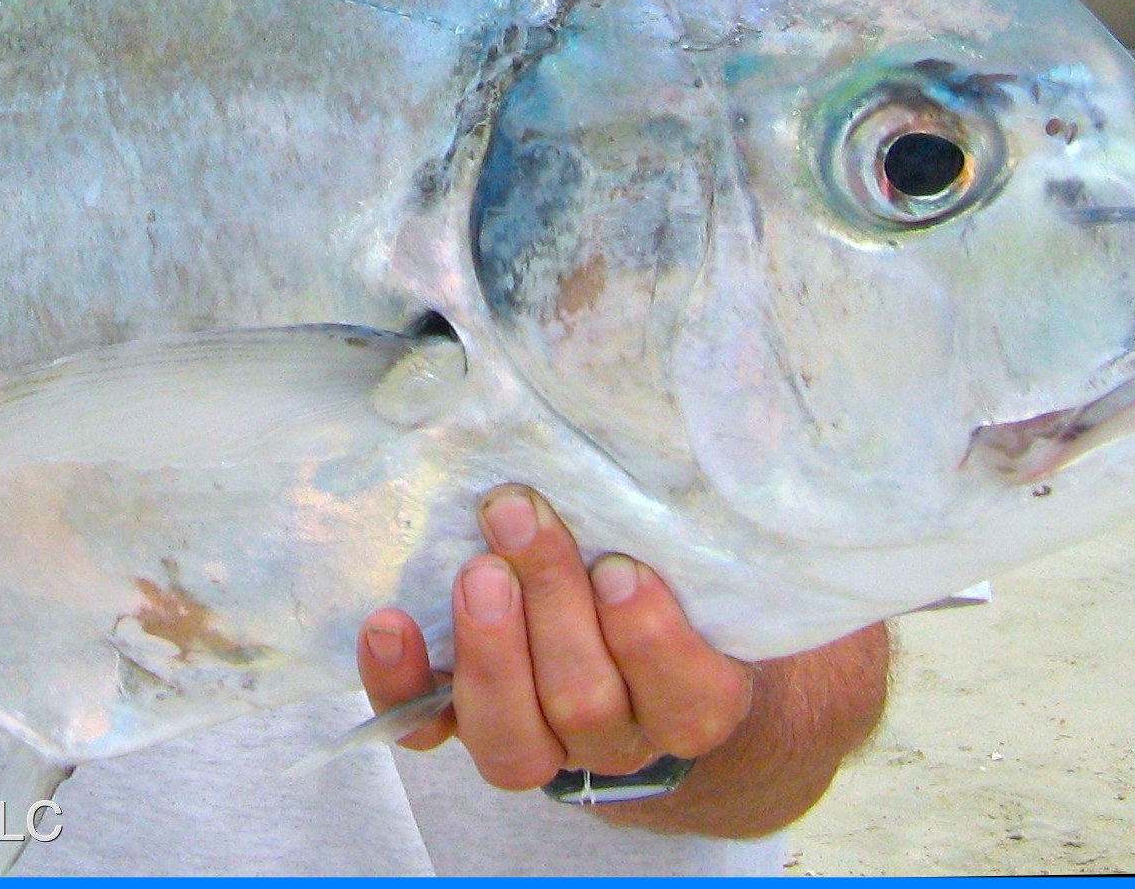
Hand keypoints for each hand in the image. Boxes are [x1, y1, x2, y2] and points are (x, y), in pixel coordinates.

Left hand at [356, 486, 886, 836]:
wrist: (655, 677)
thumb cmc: (695, 583)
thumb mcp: (732, 551)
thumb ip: (738, 507)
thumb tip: (747, 397)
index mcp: (697, 703)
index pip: (688, 700)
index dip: (651, 640)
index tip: (624, 566)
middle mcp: (619, 735)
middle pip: (585, 701)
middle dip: (551, 604)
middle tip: (521, 514)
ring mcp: (540, 737)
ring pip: (511, 737)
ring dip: (488, 648)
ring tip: (475, 567)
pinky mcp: (468, 724)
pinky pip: (429, 732)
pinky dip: (402, 685)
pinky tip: (387, 624)